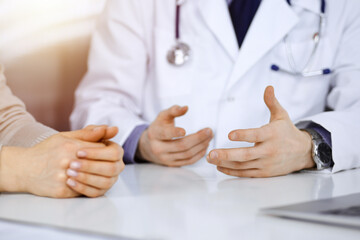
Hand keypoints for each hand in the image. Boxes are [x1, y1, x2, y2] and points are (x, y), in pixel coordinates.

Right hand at [0, 126, 123, 197]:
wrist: (23, 168)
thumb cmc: (46, 150)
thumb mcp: (66, 137)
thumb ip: (89, 134)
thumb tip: (112, 129)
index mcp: (71, 147)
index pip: (102, 150)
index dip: (107, 152)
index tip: (106, 153)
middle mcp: (68, 162)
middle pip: (101, 166)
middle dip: (106, 166)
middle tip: (106, 165)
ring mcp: (64, 178)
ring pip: (94, 180)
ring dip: (99, 177)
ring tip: (98, 173)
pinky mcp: (62, 191)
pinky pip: (84, 191)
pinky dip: (88, 187)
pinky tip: (88, 182)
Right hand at [137, 105, 212, 166]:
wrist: (149, 146)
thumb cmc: (159, 128)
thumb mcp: (162, 117)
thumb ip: (173, 111)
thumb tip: (185, 108)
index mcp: (155, 134)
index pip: (164, 134)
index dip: (174, 132)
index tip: (185, 130)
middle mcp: (158, 148)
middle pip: (180, 146)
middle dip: (197, 138)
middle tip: (209, 131)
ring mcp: (166, 158)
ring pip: (186, 154)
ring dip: (201, 146)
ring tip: (209, 137)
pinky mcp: (172, 164)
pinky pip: (188, 161)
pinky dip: (199, 154)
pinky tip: (205, 146)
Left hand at [207, 86, 314, 177]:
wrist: (303, 152)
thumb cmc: (287, 132)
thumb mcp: (281, 115)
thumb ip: (272, 102)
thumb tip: (268, 88)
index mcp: (272, 134)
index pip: (256, 135)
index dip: (243, 135)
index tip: (229, 134)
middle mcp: (268, 150)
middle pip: (246, 155)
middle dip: (227, 155)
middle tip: (211, 154)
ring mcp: (266, 163)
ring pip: (243, 165)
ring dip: (225, 163)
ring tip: (210, 159)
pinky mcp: (264, 172)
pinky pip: (246, 173)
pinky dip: (232, 171)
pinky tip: (220, 167)